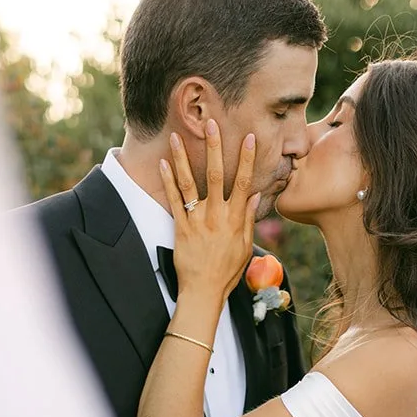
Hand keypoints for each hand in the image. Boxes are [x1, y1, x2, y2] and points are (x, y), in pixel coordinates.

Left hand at [159, 120, 259, 305]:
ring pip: (190, 184)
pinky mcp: (181, 228)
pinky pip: (173, 201)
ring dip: (183, 158)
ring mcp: (197, 221)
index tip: (248, 137)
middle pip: (217, 175)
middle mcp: (217, 216)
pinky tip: (164, 164)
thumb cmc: (226, 273)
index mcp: (235, 220)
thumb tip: (253, 196)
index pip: (244, 182)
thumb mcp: (245, 248)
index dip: (246, 159)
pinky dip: (168, 181)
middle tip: (211, 123)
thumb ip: (248, 220)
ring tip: (177, 137)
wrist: (203, 293)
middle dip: (215, 147)